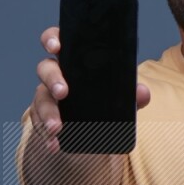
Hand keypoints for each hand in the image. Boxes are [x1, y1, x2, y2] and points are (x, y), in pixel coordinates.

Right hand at [31, 25, 151, 152]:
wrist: (93, 128)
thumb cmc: (103, 99)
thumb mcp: (118, 96)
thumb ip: (132, 94)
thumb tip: (142, 93)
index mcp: (72, 61)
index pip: (57, 41)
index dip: (52, 39)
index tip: (56, 46)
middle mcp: (55, 76)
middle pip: (45, 69)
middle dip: (53, 79)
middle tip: (63, 92)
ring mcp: (46, 97)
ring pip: (41, 100)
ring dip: (48, 114)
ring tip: (57, 128)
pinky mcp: (43, 119)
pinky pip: (40, 126)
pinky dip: (47, 137)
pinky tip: (54, 145)